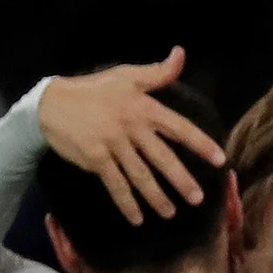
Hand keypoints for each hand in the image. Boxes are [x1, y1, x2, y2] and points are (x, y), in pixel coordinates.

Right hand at [39, 48, 229, 225]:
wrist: (51, 103)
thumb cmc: (94, 90)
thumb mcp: (126, 76)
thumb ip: (158, 72)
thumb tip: (181, 54)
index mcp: (143, 107)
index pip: (178, 127)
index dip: (200, 143)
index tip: (221, 160)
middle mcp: (131, 126)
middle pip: (162, 158)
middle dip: (182, 180)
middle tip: (198, 198)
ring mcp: (113, 144)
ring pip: (141, 176)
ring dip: (157, 197)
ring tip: (171, 213)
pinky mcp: (96, 158)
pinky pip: (116, 185)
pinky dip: (127, 204)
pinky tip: (137, 218)